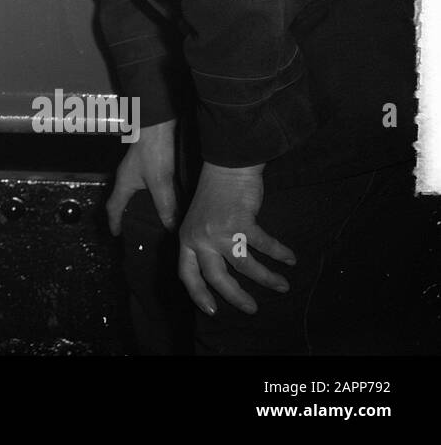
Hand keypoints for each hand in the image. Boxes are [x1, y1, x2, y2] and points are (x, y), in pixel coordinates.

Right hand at [107, 117, 177, 235]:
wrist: (159, 122)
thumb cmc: (153, 148)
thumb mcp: (160, 181)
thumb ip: (165, 205)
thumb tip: (170, 226)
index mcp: (124, 182)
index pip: (113, 207)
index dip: (114, 222)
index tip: (116, 234)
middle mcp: (127, 177)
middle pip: (121, 200)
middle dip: (125, 216)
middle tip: (133, 230)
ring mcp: (137, 169)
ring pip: (135, 193)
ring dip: (140, 206)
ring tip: (151, 219)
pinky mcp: (148, 164)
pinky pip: (146, 186)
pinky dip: (152, 197)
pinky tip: (165, 200)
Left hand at [178, 161, 295, 315]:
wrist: (227, 167)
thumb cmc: (215, 194)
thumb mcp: (198, 221)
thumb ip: (202, 244)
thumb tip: (215, 272)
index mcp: (187, 239)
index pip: (187, 274)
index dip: (199, 294)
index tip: (212, 310)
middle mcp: (200, 238)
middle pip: (217, 278)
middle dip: (236, 297)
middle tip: (252, 309)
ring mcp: (219, 231)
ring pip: (244, 266)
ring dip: (266, 279)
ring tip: (282, 286)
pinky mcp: (241, 223)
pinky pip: (264, 246)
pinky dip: (279, 254)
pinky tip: (290, 259)